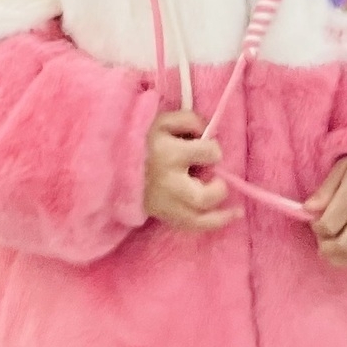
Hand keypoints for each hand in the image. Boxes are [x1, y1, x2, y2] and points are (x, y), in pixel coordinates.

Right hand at [144, 111, 240, 232]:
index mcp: (169, 154)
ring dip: (220, 217)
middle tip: (216, 179)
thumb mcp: (163, 120)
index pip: (209, 154)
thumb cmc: (140, 138)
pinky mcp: (160, 215)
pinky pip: (186, 226)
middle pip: (204, 197)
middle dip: (218, 189)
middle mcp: (168, 184)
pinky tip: (222, 218)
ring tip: (236, 211)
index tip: (208, 148)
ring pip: (197, 220)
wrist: (110, 163)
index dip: (214, 150)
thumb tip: (209, 131)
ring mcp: (163, 204)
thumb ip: (190, 120)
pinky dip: (206, 225)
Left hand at [305, 158, 346, 266]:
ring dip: (338, 257)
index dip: (316, 227)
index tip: (315, 219)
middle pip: (344, 245)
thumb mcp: (341, 169)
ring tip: (331, 245)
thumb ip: (324, 190)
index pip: (329, 224)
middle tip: (321, 237)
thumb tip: (308, 209)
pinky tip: (345, 249)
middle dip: (325, 247)